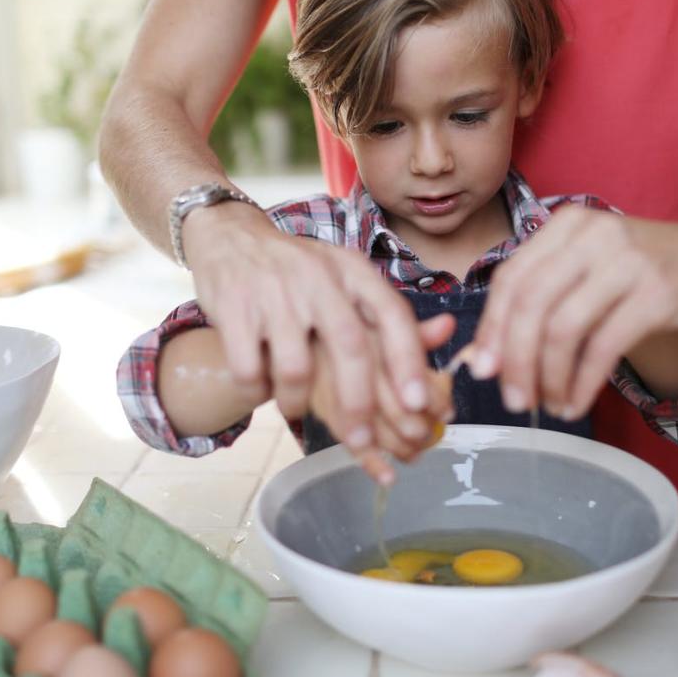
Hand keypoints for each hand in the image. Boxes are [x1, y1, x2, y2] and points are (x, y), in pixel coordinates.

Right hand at [184, 204, 435, 452]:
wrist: (231, 236)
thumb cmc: (300, 271)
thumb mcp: (347, 280)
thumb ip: (388, 313)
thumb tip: (446, 334)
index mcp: (352, 271)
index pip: (392, 314)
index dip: (408, 361)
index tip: (419, 405)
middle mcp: (318, 277)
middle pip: (349, 346)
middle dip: (359, 403)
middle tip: (362, 440)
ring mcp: (274, 292)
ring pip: (295, 368)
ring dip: (297, 402)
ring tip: (295, 408)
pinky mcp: (234, 308)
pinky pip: (250, 369)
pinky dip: (257, 392)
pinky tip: (260, 392)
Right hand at [309, 314, 456, 484]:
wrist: (283, 333)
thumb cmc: (338, 328)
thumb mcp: (374, 318)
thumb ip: (412, 330)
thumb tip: (448, 325)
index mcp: (374, 326)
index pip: (414, 370)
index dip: (434, 397)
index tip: (444, 413)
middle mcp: (352, 350)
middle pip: (394, 402)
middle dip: (418, 428)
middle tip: (428, 435)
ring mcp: (330, 377)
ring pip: (371, 424)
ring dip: (398, 446)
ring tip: (413, 452)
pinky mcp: (314, 401)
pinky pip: (343, 437)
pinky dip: (369, 461)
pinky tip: (387, 475)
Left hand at [471, 206, 677, 417]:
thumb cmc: (651, 269)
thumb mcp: (591, 272)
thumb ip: (542, 305)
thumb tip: (483, 356)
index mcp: (567, 225)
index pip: (511, 279)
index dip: (491, 329)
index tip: (483, 369)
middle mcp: (593, 236)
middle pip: (531, 305)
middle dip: (515, 361)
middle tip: (513, 398)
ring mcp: (627, 262)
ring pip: (563, 329)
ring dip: (548, 377)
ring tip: (549, 405)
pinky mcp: (658, 293)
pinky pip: (603, 347)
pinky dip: (583, 383)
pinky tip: (577, 401)